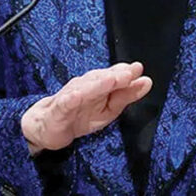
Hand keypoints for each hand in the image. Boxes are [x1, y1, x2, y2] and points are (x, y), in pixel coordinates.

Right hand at [20, 61, 152, 151]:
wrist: (47, 126)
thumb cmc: (80, 115)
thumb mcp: (108, 110)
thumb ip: (126, 95)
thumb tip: (147, 81)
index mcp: (99, 85)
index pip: (113, 76)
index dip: (125, 72)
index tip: (139, 69)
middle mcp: (86, 85)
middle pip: (101, 78)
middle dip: (115, 75)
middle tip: (129, 71)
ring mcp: (71, 95)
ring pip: (85, 87)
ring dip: (98, 82)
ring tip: (112, 79)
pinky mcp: (59, 108)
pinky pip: (65, 102)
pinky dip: (70, 98)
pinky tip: (77, 96)